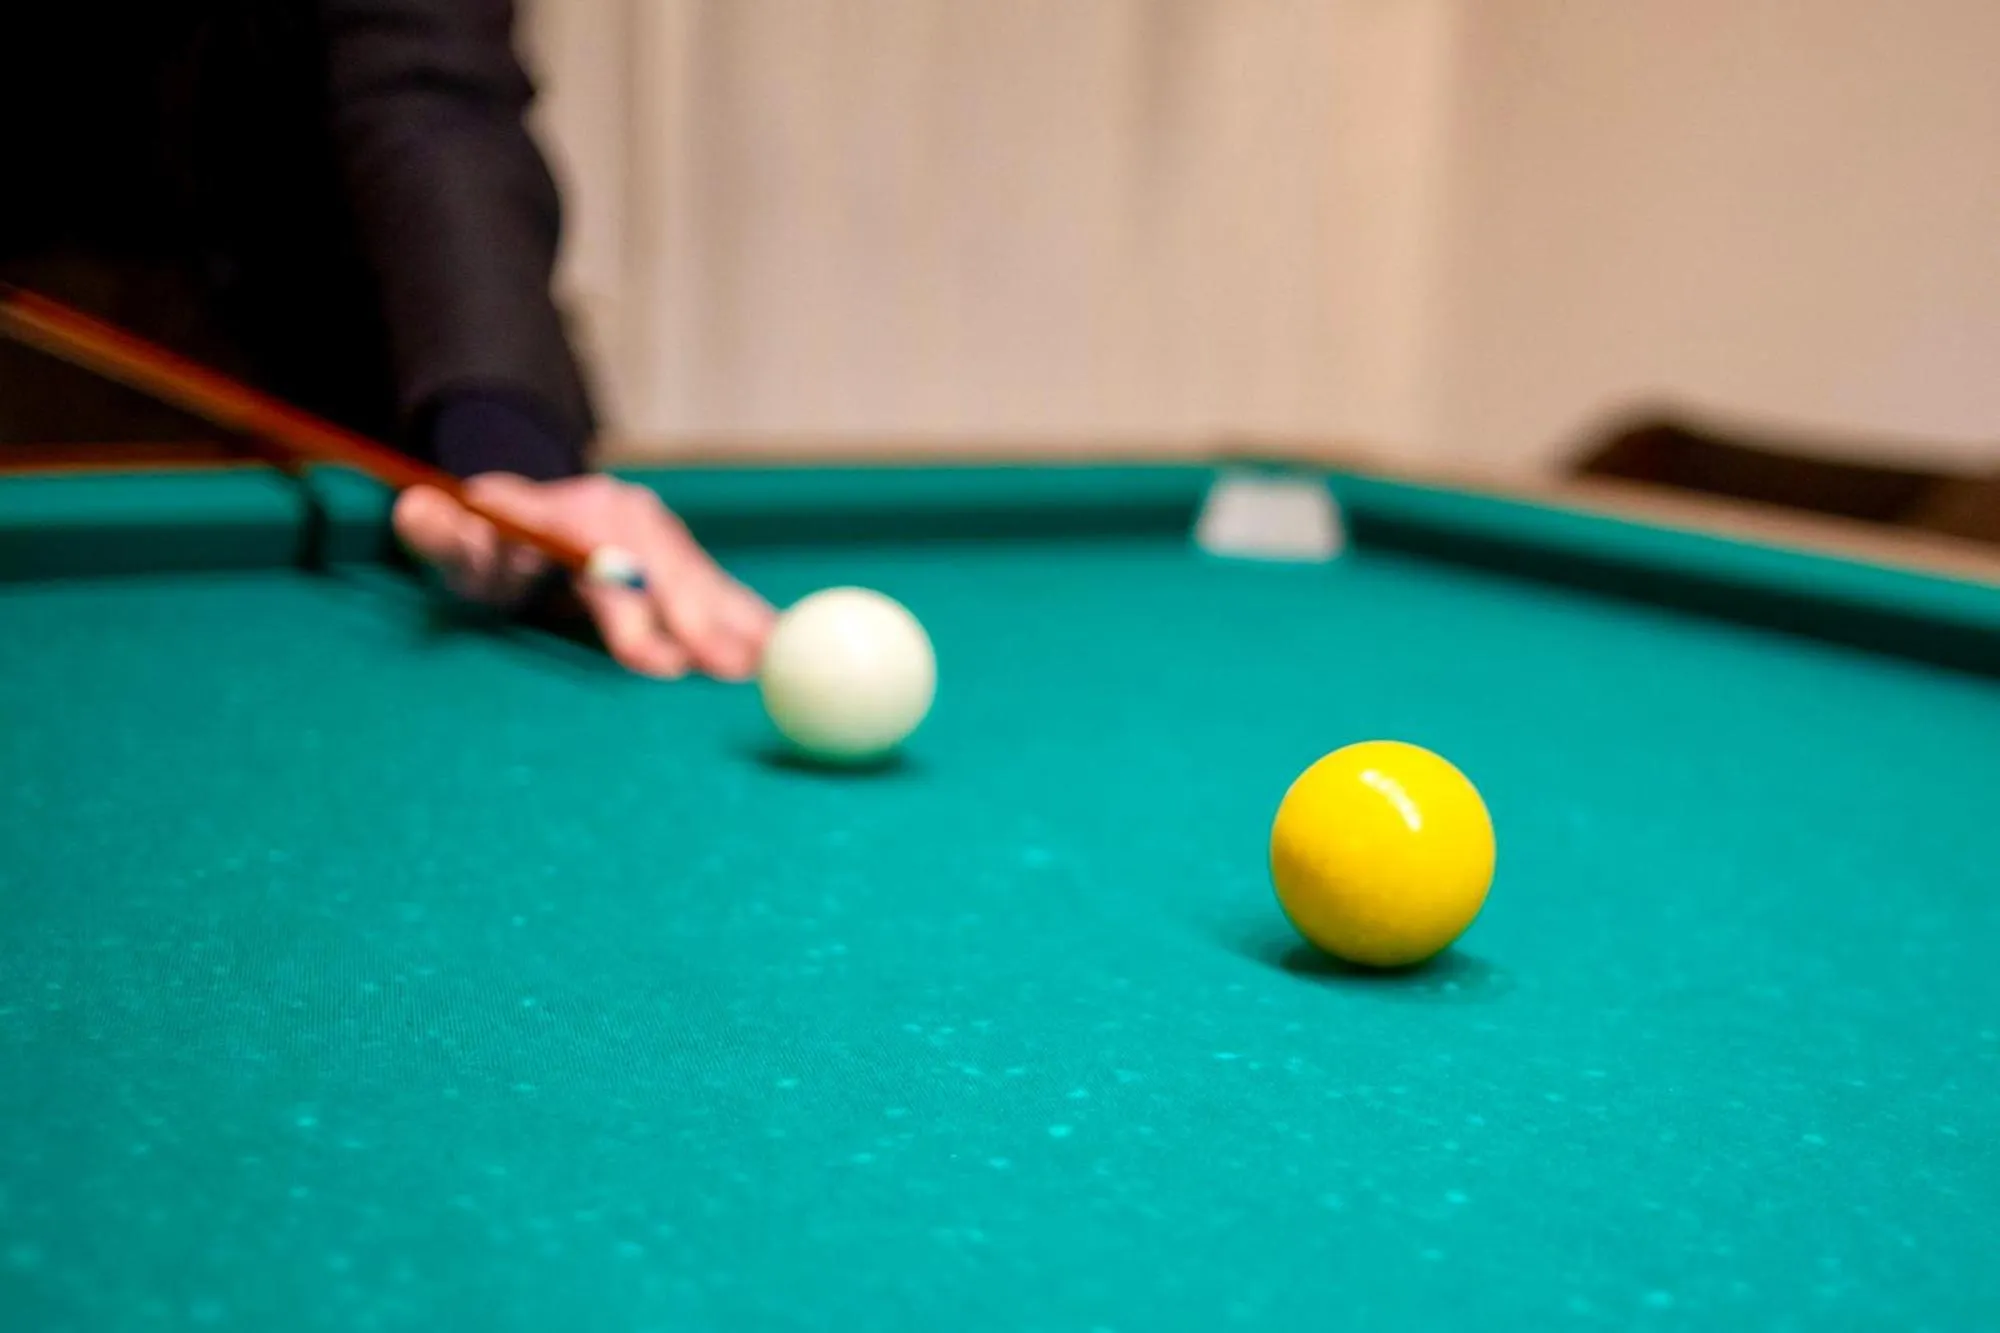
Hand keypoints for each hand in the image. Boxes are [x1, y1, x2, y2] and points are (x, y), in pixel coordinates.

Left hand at [392, 472, 774, 679]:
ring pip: (704, 579)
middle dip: (698, 621)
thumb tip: (419, 510)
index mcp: (568, 511)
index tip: (652, 658)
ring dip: (738, 623)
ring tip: (773, 663)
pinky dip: (752, 619)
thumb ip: (438, 534)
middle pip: (668, 570)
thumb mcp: (454, 547)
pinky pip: (723, 590)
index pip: (602, 558)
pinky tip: (782, 649)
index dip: (629, 609)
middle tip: (724, 671)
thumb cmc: (487, 550)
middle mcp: (625, 516)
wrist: (524, 522)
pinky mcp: (684, 561)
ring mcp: (661, 536)